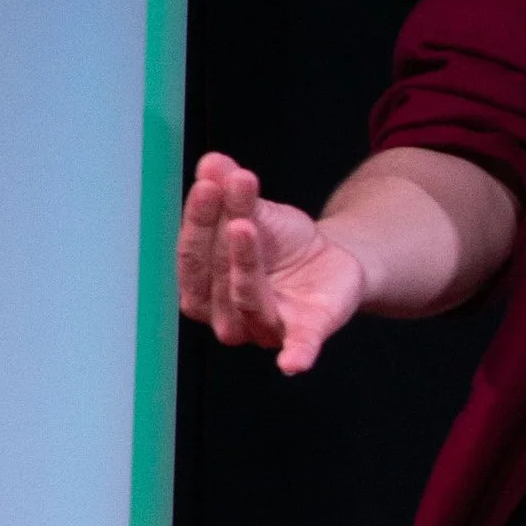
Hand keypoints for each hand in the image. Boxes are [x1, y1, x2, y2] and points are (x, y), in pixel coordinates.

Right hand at [176, 152, 367, 374]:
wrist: (333, 258)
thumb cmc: (281, 242)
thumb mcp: (257, 208)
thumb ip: (232, 190)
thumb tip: (212, 161)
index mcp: (205, 286)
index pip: (191, 256)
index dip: (196, 220)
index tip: (207, 183)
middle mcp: (228, 314)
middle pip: (213, 277)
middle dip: (216, 231)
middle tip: (227, 189)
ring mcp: (267, 326)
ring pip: (248, 301)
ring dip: (243, 264)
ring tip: (245, 223)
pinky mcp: (307, 330)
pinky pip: (299, 345)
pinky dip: (297, 353)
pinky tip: (293, 363)